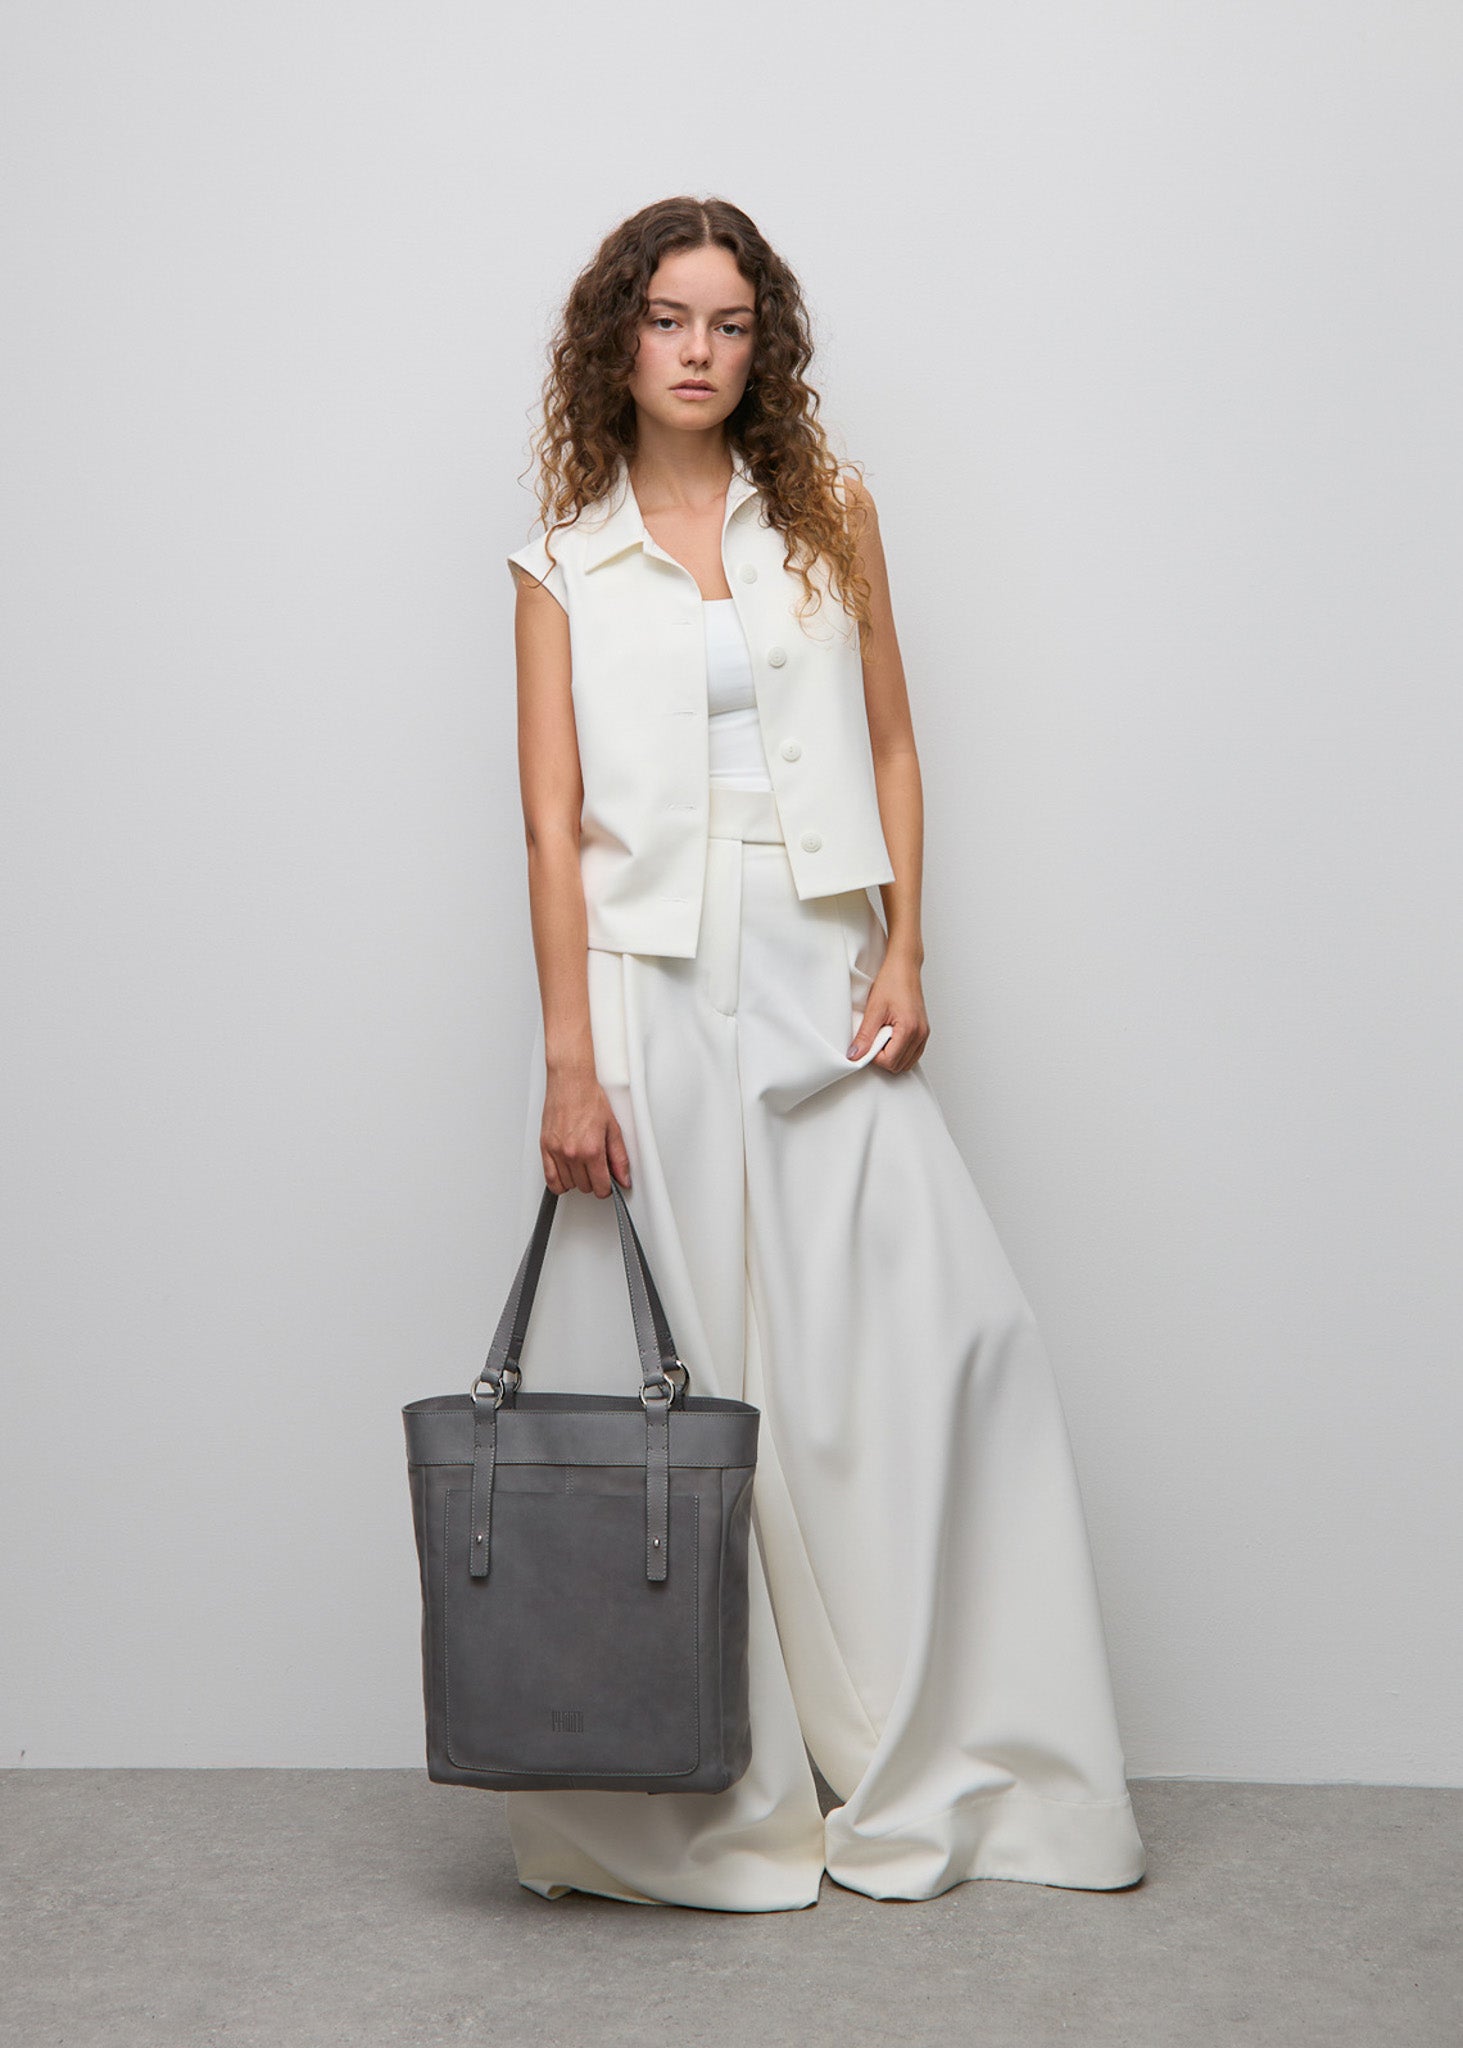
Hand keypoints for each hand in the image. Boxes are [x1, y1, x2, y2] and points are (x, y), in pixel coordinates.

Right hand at [540, 1062, 631, 1196]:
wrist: (571, 1082)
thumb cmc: (590, 1099)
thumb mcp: (613, 1129)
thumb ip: (619, 1158)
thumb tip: (623, 1178)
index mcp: (592, 1150)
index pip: (600, 1187)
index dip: (607, 1187)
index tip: (608, 1181)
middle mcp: (572, 1153)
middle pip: (585, 1187)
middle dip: (593, 1181)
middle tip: (597, 1168)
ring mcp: (557, 1152)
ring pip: (568, 1185)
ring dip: (577, 1180)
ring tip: (582, 1166)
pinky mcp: (545, 1148)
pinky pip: (550, 1179)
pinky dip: (558, 1182)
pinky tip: (566, 1175)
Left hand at [846, 949, 929, 1071]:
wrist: (904, 967)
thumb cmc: (892, 981)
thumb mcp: (874, 1009)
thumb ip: (865, 1035)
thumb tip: (855, 1054)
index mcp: (910, 1029)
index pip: (890, 1061)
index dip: (874, 1056)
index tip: (866, 1043)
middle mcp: (920, 1034)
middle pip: (898, 1065)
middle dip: (882, 1056)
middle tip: (873, 1037)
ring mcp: (924, 1033)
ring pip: (906, 1062)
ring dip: (891, 1055)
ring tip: (882, 1035)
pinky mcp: (923, 1031)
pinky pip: (912, 1053)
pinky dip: (899, 1051)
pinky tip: (890, 1037)